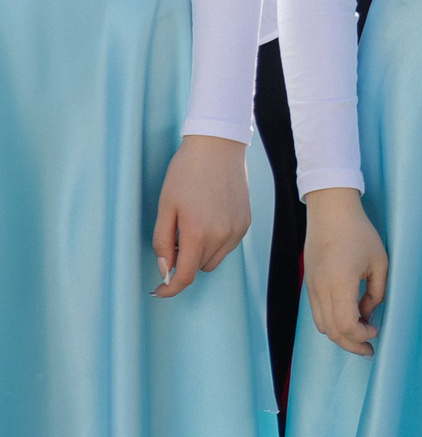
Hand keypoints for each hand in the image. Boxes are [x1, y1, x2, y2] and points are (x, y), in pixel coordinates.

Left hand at [152, 134, 252, 296]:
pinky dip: (216, 242)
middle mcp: (223, 235)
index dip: (171, 288)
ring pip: (215, 258)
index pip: (186, 276)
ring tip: (191, 227)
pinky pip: (228, 245)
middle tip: (174, 239)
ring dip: (201, 253)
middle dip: (184, 262)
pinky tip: (208, 219)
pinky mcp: (246, 221)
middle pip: (200, 267)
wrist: (218, 146)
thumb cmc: (186, 173)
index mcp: (199, 233)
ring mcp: (238, 229)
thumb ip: (163, 242)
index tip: (160, 290)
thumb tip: (166, 269)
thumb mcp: (166, 207)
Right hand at [303, 186, 389, 355]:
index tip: (376, 332)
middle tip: (369, 348)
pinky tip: (350, 317)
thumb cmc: (359, 232)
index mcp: (339, 283)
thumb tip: (368, 312)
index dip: (361, 335)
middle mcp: (320, 290)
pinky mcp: (309, 284)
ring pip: (321, 325)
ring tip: (361, 334)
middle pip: (331, 331)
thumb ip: (377, 291)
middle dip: (351, 344)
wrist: (330, 212)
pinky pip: (317, 313)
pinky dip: (332, 322)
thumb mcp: (379, 261)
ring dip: (340, 335)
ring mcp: (311, 288)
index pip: (345, 325)